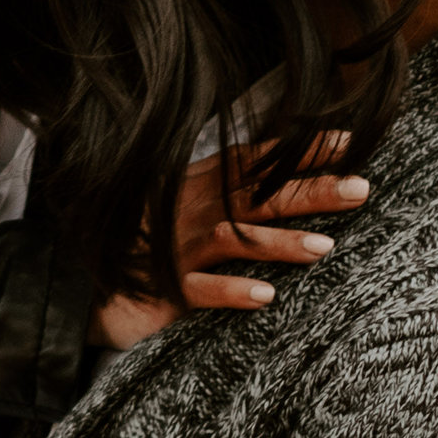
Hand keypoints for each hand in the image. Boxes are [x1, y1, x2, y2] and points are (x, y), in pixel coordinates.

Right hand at [91, 135, 369, 351]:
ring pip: (235, 239)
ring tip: (324, 247)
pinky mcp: (163, 288)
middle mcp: (194, 210)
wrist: (77, 280)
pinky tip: (266, 295)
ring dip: (280, 243)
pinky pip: (200, 289)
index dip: (301, 151)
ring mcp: (178, 248)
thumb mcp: (185, 207)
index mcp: (202, 186)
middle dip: (310, 190)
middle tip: (360, 189)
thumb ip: (229, 192)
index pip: (258, 162)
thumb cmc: (141, 242)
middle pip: (259, 196)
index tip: (349, 142)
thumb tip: (288, 182)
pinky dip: (232, 291)